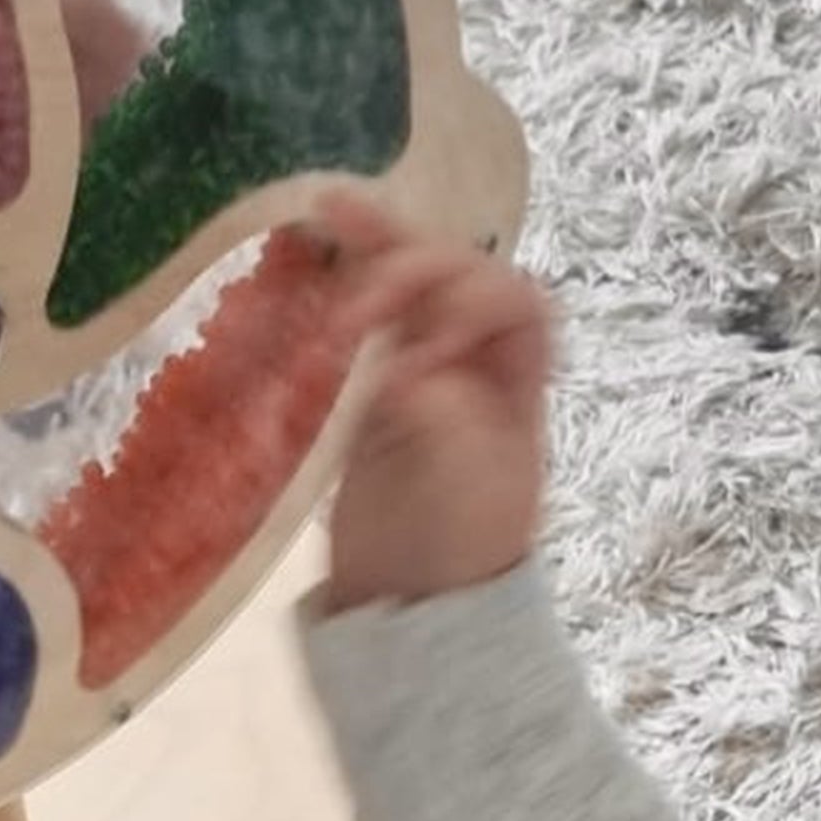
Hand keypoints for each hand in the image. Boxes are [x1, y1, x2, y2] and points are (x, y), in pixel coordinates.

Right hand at [309, 190, 550, 612]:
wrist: (412, 611)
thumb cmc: (460, 554)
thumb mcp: (467, 490)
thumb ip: (443, 422)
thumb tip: (401, 369)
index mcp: (520, 383)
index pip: (517, 303)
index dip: (471, 306)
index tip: (419, 356)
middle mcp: (476, 364)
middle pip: (457, 279)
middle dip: (411, 267)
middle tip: (356, 304)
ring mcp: (421, 372)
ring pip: (404, 288)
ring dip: (372, 248)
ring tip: (322, 208)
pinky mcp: (368, 390)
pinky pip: (357, 321)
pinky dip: (333, 286)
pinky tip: (301, 251)